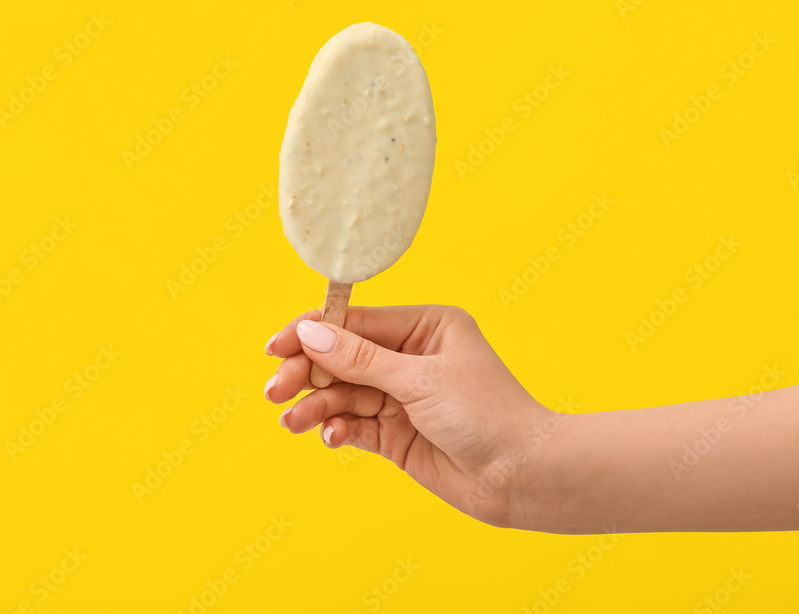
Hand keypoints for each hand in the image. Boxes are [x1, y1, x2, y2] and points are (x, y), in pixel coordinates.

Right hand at [264, 305, 554, 526]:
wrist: (522, 476)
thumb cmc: (487, 414)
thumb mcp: (421, 380)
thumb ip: (362, 360)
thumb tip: (311, 333)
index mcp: (426, 328)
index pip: (357, 322)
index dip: (314, 333)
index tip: (276, 346)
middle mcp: (412, 358)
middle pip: (343, 359)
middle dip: (308, 374)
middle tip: (276, 392)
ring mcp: (403, 397)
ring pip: (344, 395)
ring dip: (317, 407)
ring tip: (292, 423)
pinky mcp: (397, 434)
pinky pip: (356, 425)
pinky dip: (339, 430)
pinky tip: (333, 438)